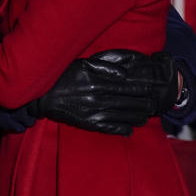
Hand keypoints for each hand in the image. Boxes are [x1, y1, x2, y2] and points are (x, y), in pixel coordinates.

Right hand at [26, 50, 179, 135]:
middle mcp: (97, 97)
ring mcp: (93, 112)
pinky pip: (107, 127)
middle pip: (126, 102)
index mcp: (97, 81)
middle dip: (142, 103)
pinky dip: (120, 129)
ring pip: (120, 116)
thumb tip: (124, 73)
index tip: (150, 89)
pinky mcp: (86, 123)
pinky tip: (129, 130)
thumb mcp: (82, 64)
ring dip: (135, 117)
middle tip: (154, 105)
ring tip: (146, 117)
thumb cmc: (62, 76)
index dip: (140, 89)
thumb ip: (104, 67)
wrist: (41, 96)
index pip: (125, 86)